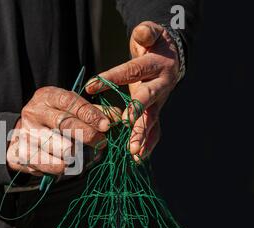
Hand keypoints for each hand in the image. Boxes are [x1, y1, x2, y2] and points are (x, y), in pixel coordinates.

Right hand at [7, 86, 119, 175]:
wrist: (23, 137)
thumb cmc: (54, 121)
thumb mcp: (70, 110)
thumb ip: (93, 112)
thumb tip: (117, 117)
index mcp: (46, 96)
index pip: (70, 102)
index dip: (91, 114)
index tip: (107, 125)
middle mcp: (33, 112)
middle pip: (65, 124)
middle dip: (88, 135)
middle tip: (102, 143)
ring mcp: (26, 133)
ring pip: (59, 147)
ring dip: (77, 154)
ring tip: (83, 155)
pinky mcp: (23, 153)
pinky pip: (49, 164)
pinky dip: (63, 167)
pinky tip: (69, 165)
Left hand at [86, 21, 179, 160]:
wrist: (172, 57)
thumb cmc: (155, 45)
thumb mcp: (152, 33)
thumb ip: (147, 32)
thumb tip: (141, 32)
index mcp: (156, 66)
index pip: (132, 71)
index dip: (112, 78)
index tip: (91, 86)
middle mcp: (160, 86)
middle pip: (149, 101)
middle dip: (139, 116)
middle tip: (127, 126)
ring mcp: (160, 102)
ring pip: (153, 120)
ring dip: (143, 137)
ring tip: (134, 154)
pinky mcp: (156, 112)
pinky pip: (153, 130)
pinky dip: (147, 145)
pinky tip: (137, 159)